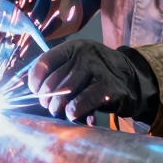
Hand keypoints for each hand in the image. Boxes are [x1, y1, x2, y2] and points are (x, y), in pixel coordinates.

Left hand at [28, 39, 154, 122]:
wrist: (131, 77)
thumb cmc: (96, 72)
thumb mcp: (77, 62)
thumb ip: (57, 70)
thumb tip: (32, 89)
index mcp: (73, 47)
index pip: (44, 63)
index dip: (34, 82)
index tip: (36, 91)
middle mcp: (84, 55)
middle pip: (52, 83)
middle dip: (47, 100)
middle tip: (50, 106)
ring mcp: (97, 70)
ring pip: (64, 95)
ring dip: (58, 109)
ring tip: (61, 112)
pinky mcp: (108, 88)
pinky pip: (82, 102)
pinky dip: (73, 112)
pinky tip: (74, 115)